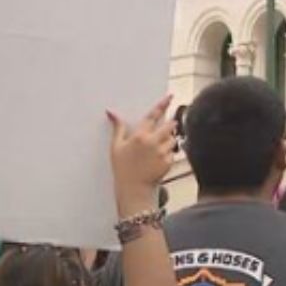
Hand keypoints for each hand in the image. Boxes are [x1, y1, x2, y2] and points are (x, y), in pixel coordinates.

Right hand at [108, 95, 175, 215]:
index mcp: (139, 135)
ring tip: (155, 151)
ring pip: (172, 139)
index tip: (170, 96)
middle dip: (169, 125)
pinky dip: (168, 153)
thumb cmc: (122, 168)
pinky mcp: (168, 161)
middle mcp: (152, 142)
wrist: (133, 188)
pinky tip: (157, 161)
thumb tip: (111, 112)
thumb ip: (118, 127)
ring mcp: (162, 152)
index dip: (163, 104)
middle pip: (170, 125)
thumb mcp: (116, 146)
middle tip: (163, 131)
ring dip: (168, 141)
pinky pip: (173, 152)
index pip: (153, 115)